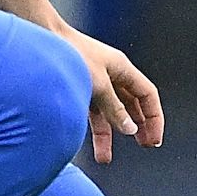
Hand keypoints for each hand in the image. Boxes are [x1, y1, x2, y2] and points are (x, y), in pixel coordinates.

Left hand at [57, 25, 164, 163]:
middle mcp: (112, 74)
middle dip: (138, 126)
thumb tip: (131, 129)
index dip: (154, 118)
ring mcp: (96, 81)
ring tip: (105, 158)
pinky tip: (90, 142)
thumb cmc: (70, 55)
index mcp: (122, 68)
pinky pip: (92, 111)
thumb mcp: (98, 85)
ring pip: (110, 111)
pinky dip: (93, 127)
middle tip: (144, 146)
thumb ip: (114, 109)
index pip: (148, 95)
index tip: (153, 140)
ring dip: (110, 134)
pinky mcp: (80, 87)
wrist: (42, 38)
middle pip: (132, 104)